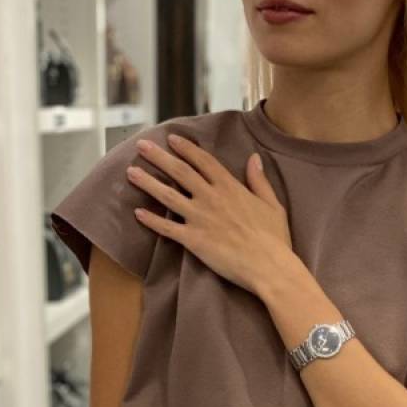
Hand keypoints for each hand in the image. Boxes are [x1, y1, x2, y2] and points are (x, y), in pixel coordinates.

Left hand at [127, 134, 292, 294]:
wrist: (269, 267)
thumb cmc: (275, 239)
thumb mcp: (273, 205)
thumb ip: (259, 181)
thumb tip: (254, 159)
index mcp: (230, 187)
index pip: (203, 161)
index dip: (186, 148)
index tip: (172, 139)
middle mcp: (211, 197)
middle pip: (180, 171)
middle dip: (159, 156)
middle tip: (141, 145)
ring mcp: (200, 218)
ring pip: (168, 195)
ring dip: (147, 182)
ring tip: (130, 172)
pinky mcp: (194, 240)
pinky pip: (167, 228)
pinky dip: (152, 221)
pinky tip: (138, 213)